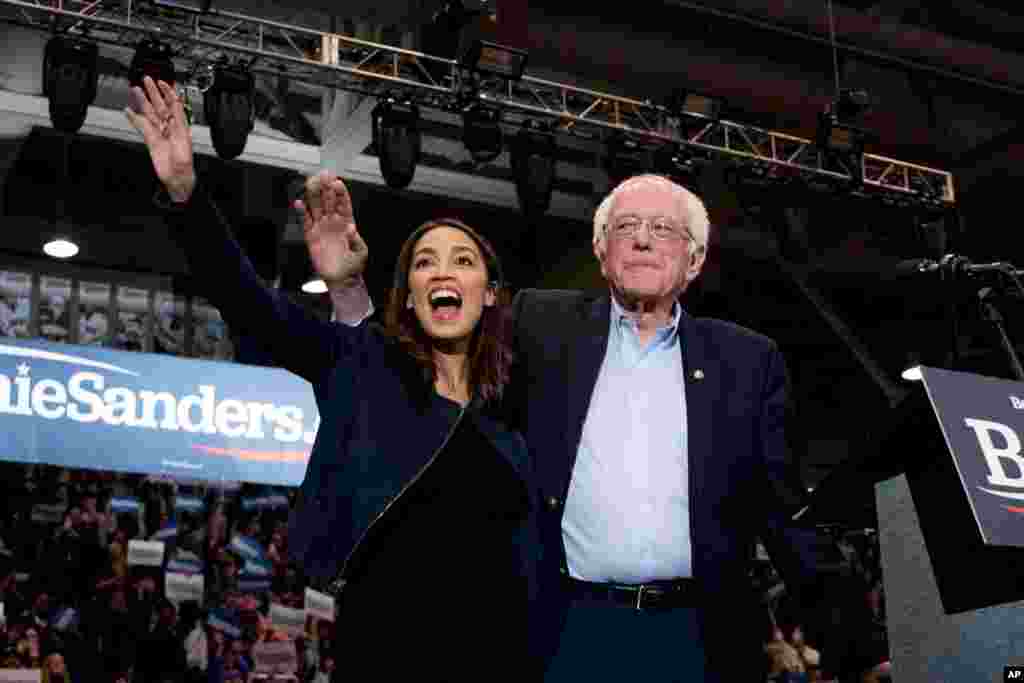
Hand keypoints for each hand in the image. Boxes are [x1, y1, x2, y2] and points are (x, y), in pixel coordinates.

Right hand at [125, 76, 195, 202]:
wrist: (177, 176)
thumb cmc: (184, 161)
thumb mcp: (184, 137)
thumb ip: (179, 120)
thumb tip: (176, 104)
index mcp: (180, 124)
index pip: (174, 103)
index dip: (168, 92)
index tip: (163, 82)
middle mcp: (169, 126)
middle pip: (159, 105)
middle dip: (153, 92)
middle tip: (146, 79)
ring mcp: (158, 132)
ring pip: (149, 113)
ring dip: (142, 101)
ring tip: (136, 89)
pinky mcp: (150, 139)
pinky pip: (140, 126)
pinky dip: (133, 118)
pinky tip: (128, 110)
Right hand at [294, 171, 367, 283]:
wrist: (340, 278)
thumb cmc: (352, 265)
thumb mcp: (361, 253)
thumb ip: (357, 241)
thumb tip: (351, 230)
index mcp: (347, 223)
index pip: (343, 204)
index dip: (340, 193)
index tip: (337, 183)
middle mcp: (333, 223)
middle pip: (329, 202)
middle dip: (326, 188)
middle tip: (323, 175)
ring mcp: (322, 228)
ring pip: (316, 207)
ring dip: (314, 195)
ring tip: (311, 182)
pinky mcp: (311, 236)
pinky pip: (305, 221)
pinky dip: (302, 212)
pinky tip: (299, 202)